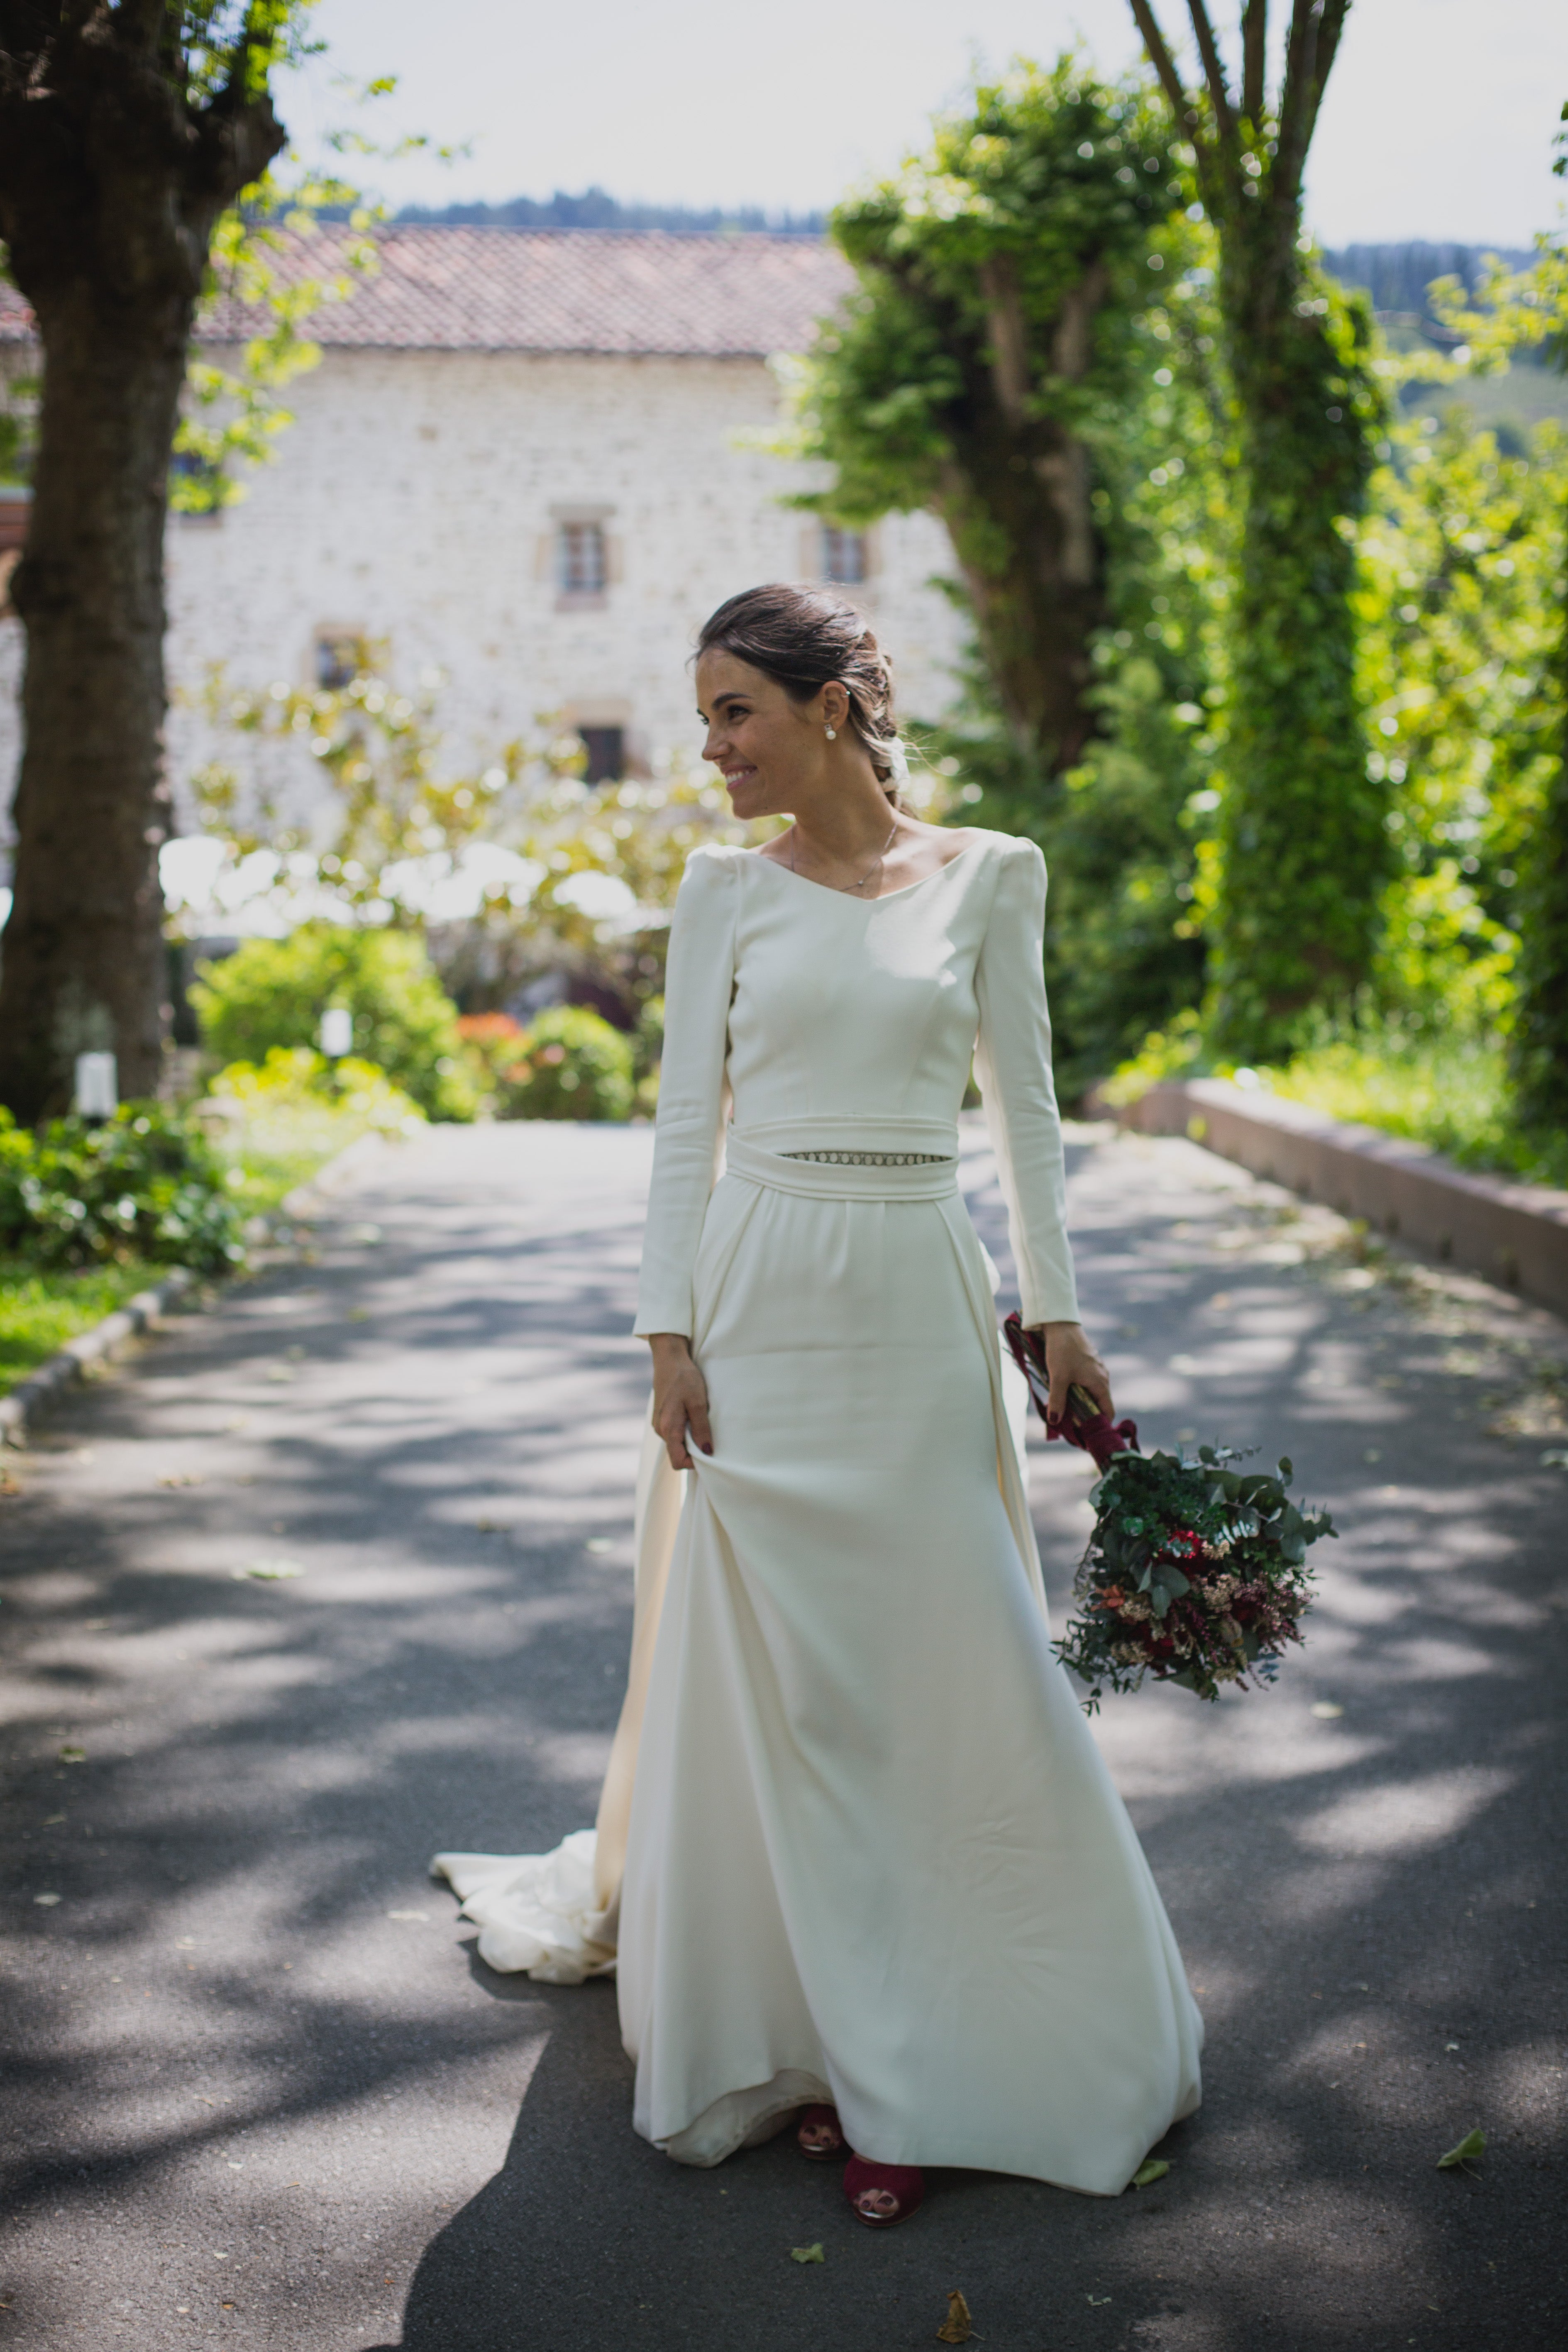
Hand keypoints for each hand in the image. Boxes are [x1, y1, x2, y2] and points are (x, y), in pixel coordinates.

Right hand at [648, 1333, 712, 1470]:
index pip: (678, 1461)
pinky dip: (685, 1429)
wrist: (669, 1359)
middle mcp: (660, 1429)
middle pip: (677, 1453)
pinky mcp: (661, 1417)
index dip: (694, 1463)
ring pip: (676, 1443)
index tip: (708, 1452)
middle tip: (709, 1434)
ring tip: (701, 1421)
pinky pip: (674, 1432)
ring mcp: (659, 1423)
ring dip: (690, 1438)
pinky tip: (693, 1415)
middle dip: (694, 1450)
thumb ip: (702, 1429)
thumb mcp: (698, 1403)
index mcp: (668, 1428)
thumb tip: (707, 1452)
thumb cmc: (684, 1378)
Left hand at [1037, 1320, 1112, 1426]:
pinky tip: (1063, 1392)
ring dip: (1080, 1403)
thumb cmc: (1062, 1350)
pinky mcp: (1087, 1364)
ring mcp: (1095, 1370)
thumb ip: (1057, 1400)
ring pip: (1091, 1393)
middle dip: (1086, 1416)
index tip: (1087, 1434)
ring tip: (1065, 1410)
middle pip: (1098, 1404)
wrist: (1060, 1324)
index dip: (1100, 1424)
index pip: (1107, 1411)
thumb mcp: (1058, 1377)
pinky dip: (1077, 1391)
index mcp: (1100, 1383)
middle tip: (1071, 1426)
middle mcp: (1102, 1377)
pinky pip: (1086, 1383)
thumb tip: (1055, 1421)